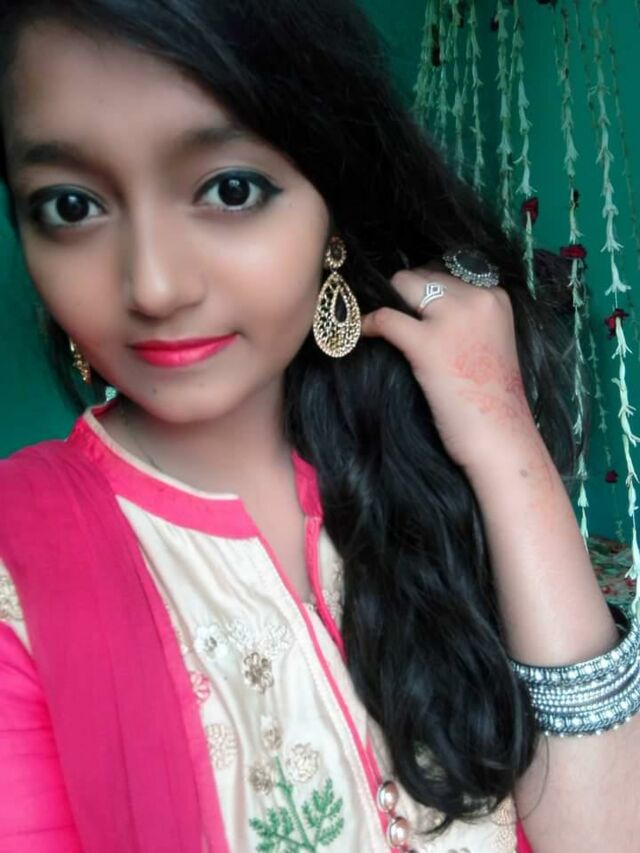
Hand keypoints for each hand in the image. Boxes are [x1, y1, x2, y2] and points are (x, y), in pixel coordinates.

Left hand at [360, 263, 539, 472]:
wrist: (502, 438)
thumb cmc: (494, 401)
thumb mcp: (491, 342)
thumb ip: (467, 318)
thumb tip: (423, 307)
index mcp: (496, 297)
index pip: (448, 270)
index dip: (425, 286)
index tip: (412, 302)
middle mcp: (477, 298)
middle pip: (423, 273)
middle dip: (405, 291)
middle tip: (394, 314)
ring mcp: (453, 318)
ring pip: (402, 284)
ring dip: (387, 301)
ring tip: (377, 322)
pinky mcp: (428, 343)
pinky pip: (386, 318)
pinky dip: (368, 324)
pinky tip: (362, 333)